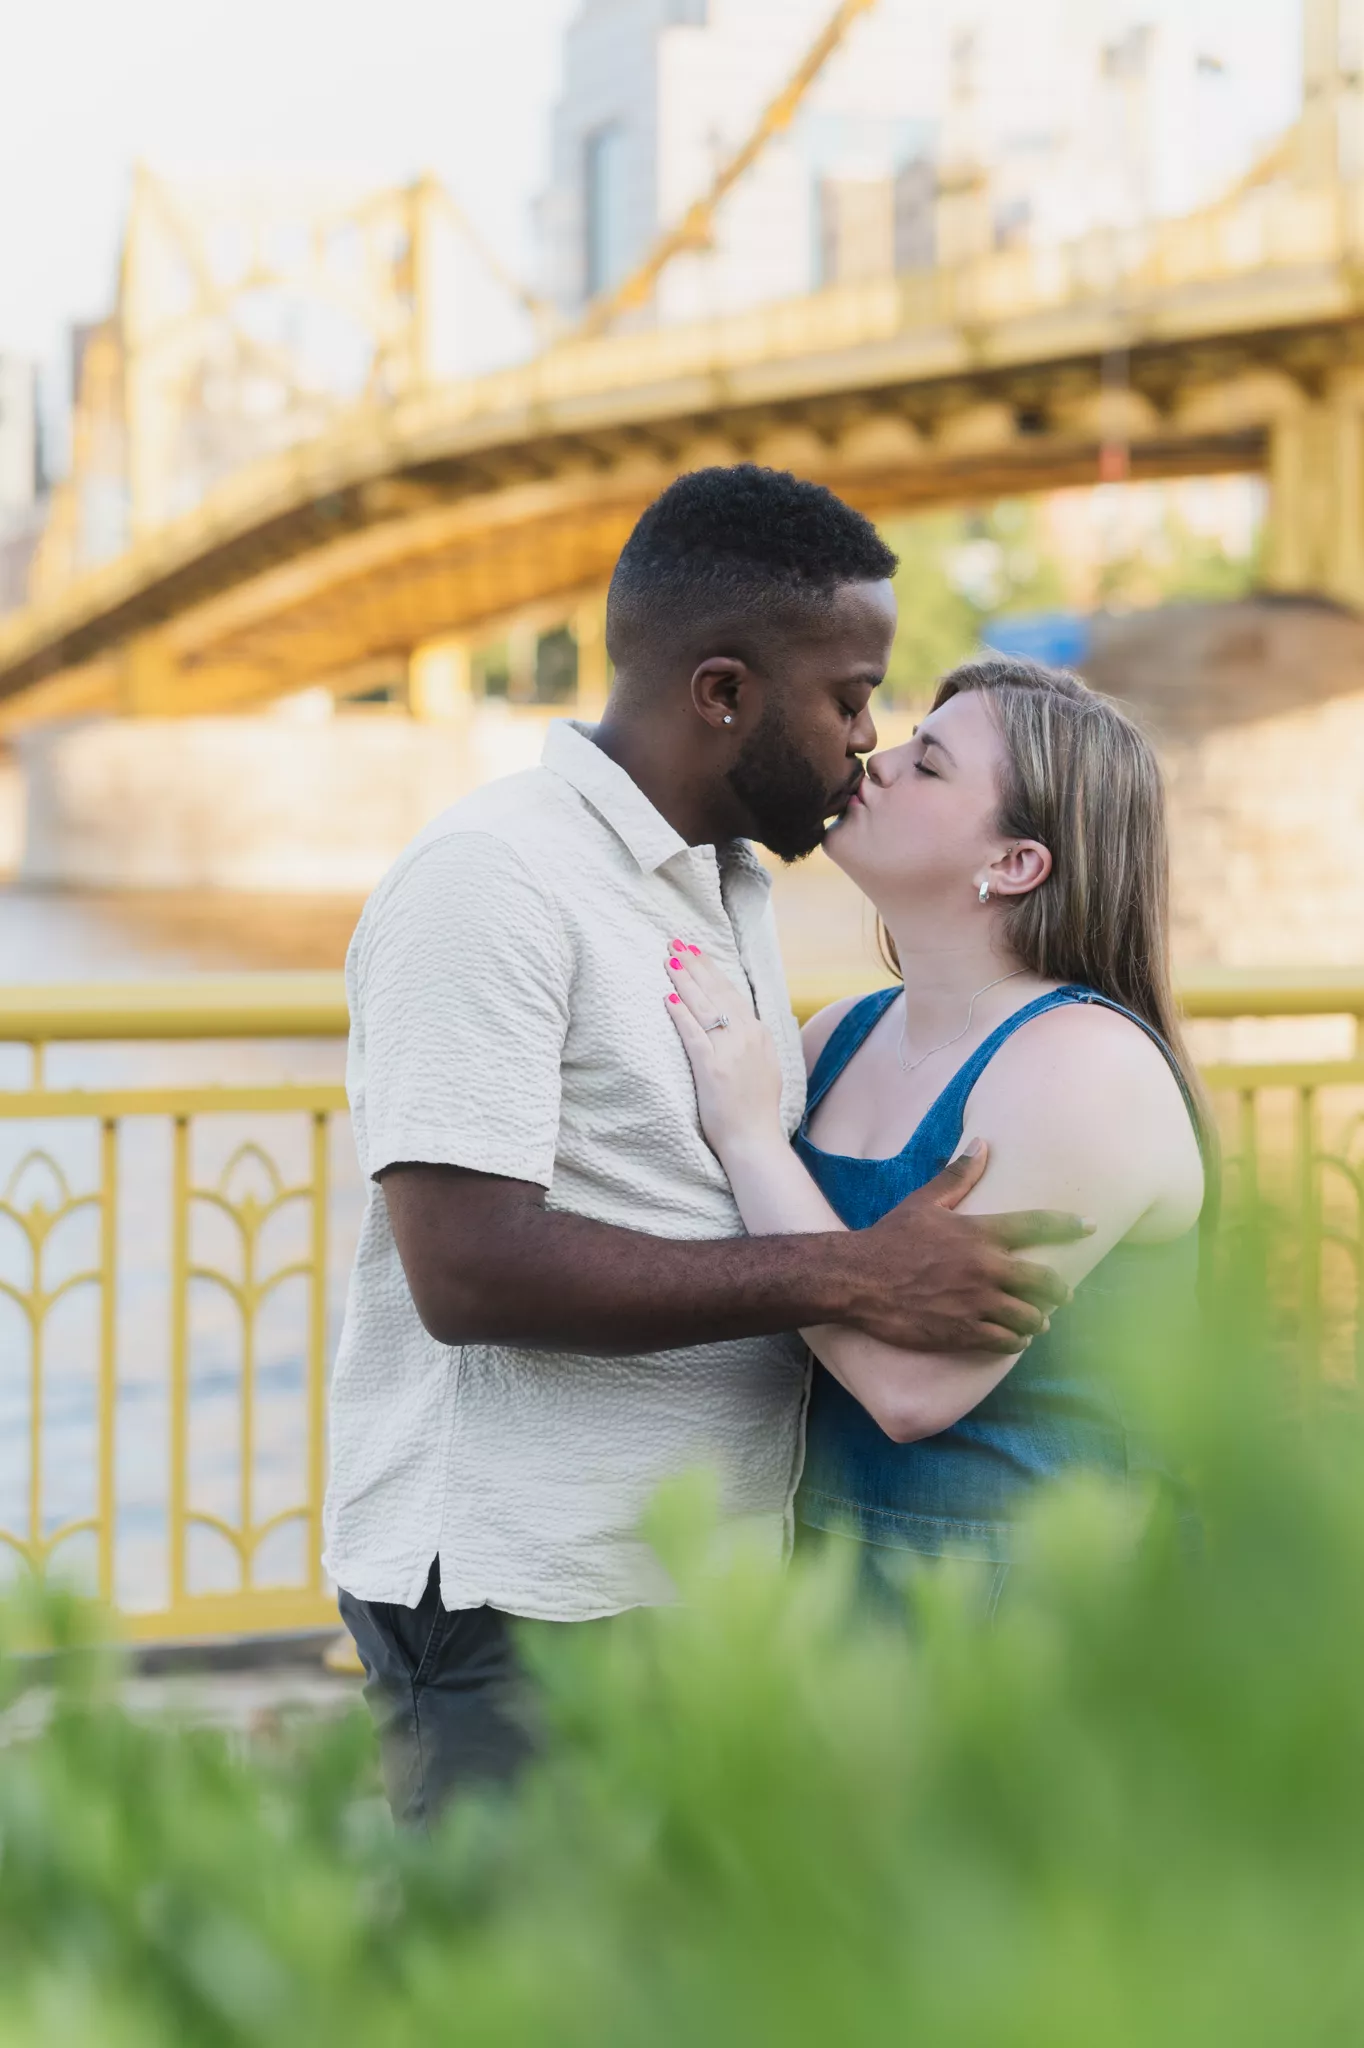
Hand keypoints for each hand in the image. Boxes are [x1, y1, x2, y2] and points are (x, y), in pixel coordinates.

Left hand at [663, 942, 785, 1158]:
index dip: (712, 970)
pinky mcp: (712, 1067)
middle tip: (676, 943)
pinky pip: (693, 1033)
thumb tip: (741, 1023)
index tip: (696, 952)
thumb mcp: (765, 1066)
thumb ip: (753, 1041)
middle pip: (717, 992)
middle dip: (695, 965)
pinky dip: (680, 1013)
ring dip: (685, 980)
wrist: (754, 1139)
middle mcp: (747, 1036)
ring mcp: (731, 1051)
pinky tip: (667, 997)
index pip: (732, 993)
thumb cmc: (755, 1109)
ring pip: (704, 1006)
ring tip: (669, 960)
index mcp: (759, 1034)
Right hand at [842, 1142, 1092, 1353]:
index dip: (1069, 1225)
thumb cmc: (890, 1237)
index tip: (1089, 1226)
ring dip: (1037, 1319)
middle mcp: (986, 1269)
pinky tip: (1015, 1338)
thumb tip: (982, 1144)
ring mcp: (977, 1303)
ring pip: (1030, 1317)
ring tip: (1037, 1321)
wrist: (858, 1279)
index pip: (1038, 1226)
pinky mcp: (963, 1332)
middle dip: (1059, 1290)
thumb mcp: (925, 1202)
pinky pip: (1006, 1341)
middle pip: (1045, 1282)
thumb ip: (959, 1176)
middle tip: (1062, 1294)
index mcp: (980, 1233)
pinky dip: (1016, 1340)